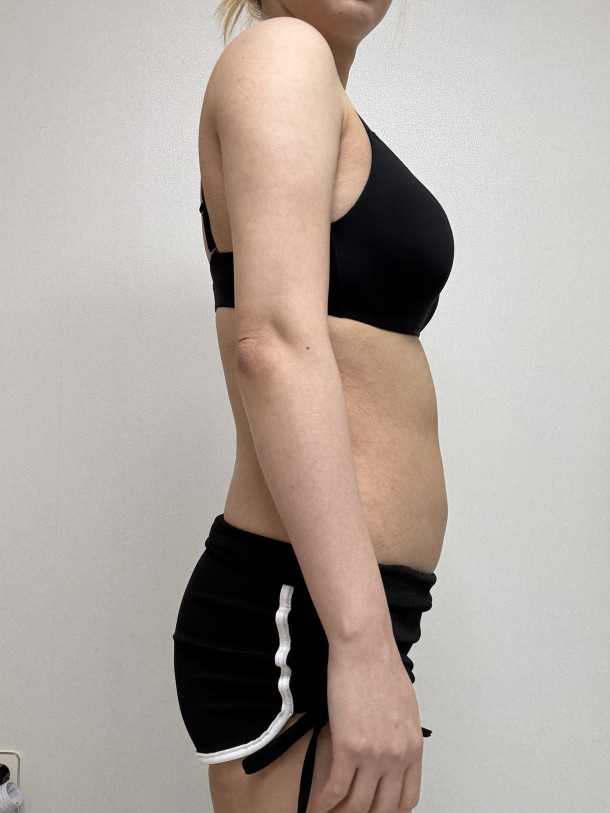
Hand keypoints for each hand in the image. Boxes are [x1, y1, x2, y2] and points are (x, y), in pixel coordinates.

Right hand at [313, 637, 424, 811]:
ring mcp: (374, 756)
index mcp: (414, 747)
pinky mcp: (348, 748)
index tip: (375, 811)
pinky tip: (317, 807)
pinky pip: (335, 790)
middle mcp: (397, 757)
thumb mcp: (404, 708)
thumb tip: (388, 752)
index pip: (407, 798)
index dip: (388, 810)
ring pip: (357, 805)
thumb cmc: (381, 667)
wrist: (365, 649)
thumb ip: (399, 737)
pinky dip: (324, 804)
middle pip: (383, 808)